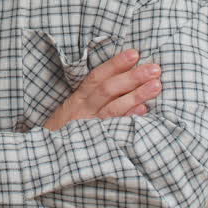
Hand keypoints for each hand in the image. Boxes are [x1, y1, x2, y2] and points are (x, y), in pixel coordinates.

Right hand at [43, 49, 160, 130]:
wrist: (51, 154)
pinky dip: (129, 118)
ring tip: (156, 86)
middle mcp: (84, 110)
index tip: (134, 54)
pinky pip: (115, 128)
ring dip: (136, 95)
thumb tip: (124, 75)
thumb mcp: (73, 107)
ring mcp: (91, 126)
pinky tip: (144, 111)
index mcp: (79, 98)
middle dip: (132, 77)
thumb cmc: (68, 127)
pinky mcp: (98, 141)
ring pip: (114, 108)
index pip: (97, 77)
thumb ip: (94, 94)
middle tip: (155, 68)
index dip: (115, 64)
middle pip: (108, 90)